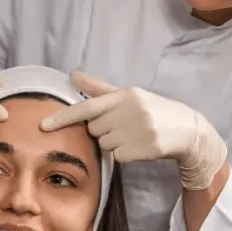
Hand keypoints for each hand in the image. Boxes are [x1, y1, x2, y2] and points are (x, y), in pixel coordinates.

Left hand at [40, 71, 226, 189]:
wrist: (188, 130)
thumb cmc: (153, 110)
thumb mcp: (128, 95)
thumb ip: (98, 88)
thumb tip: (72, 74)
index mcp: (124, 95)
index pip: (87, 107)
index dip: (64, 117)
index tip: (43, 125)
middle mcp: (130, 110)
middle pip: (95, 129)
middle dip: (104, 130)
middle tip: (124, 126)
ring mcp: (138, 130)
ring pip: (105, 144)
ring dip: (114, 143)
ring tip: (134, 135)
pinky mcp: (145, 148)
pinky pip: (118, 156)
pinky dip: (125, 154)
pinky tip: (140, 146)